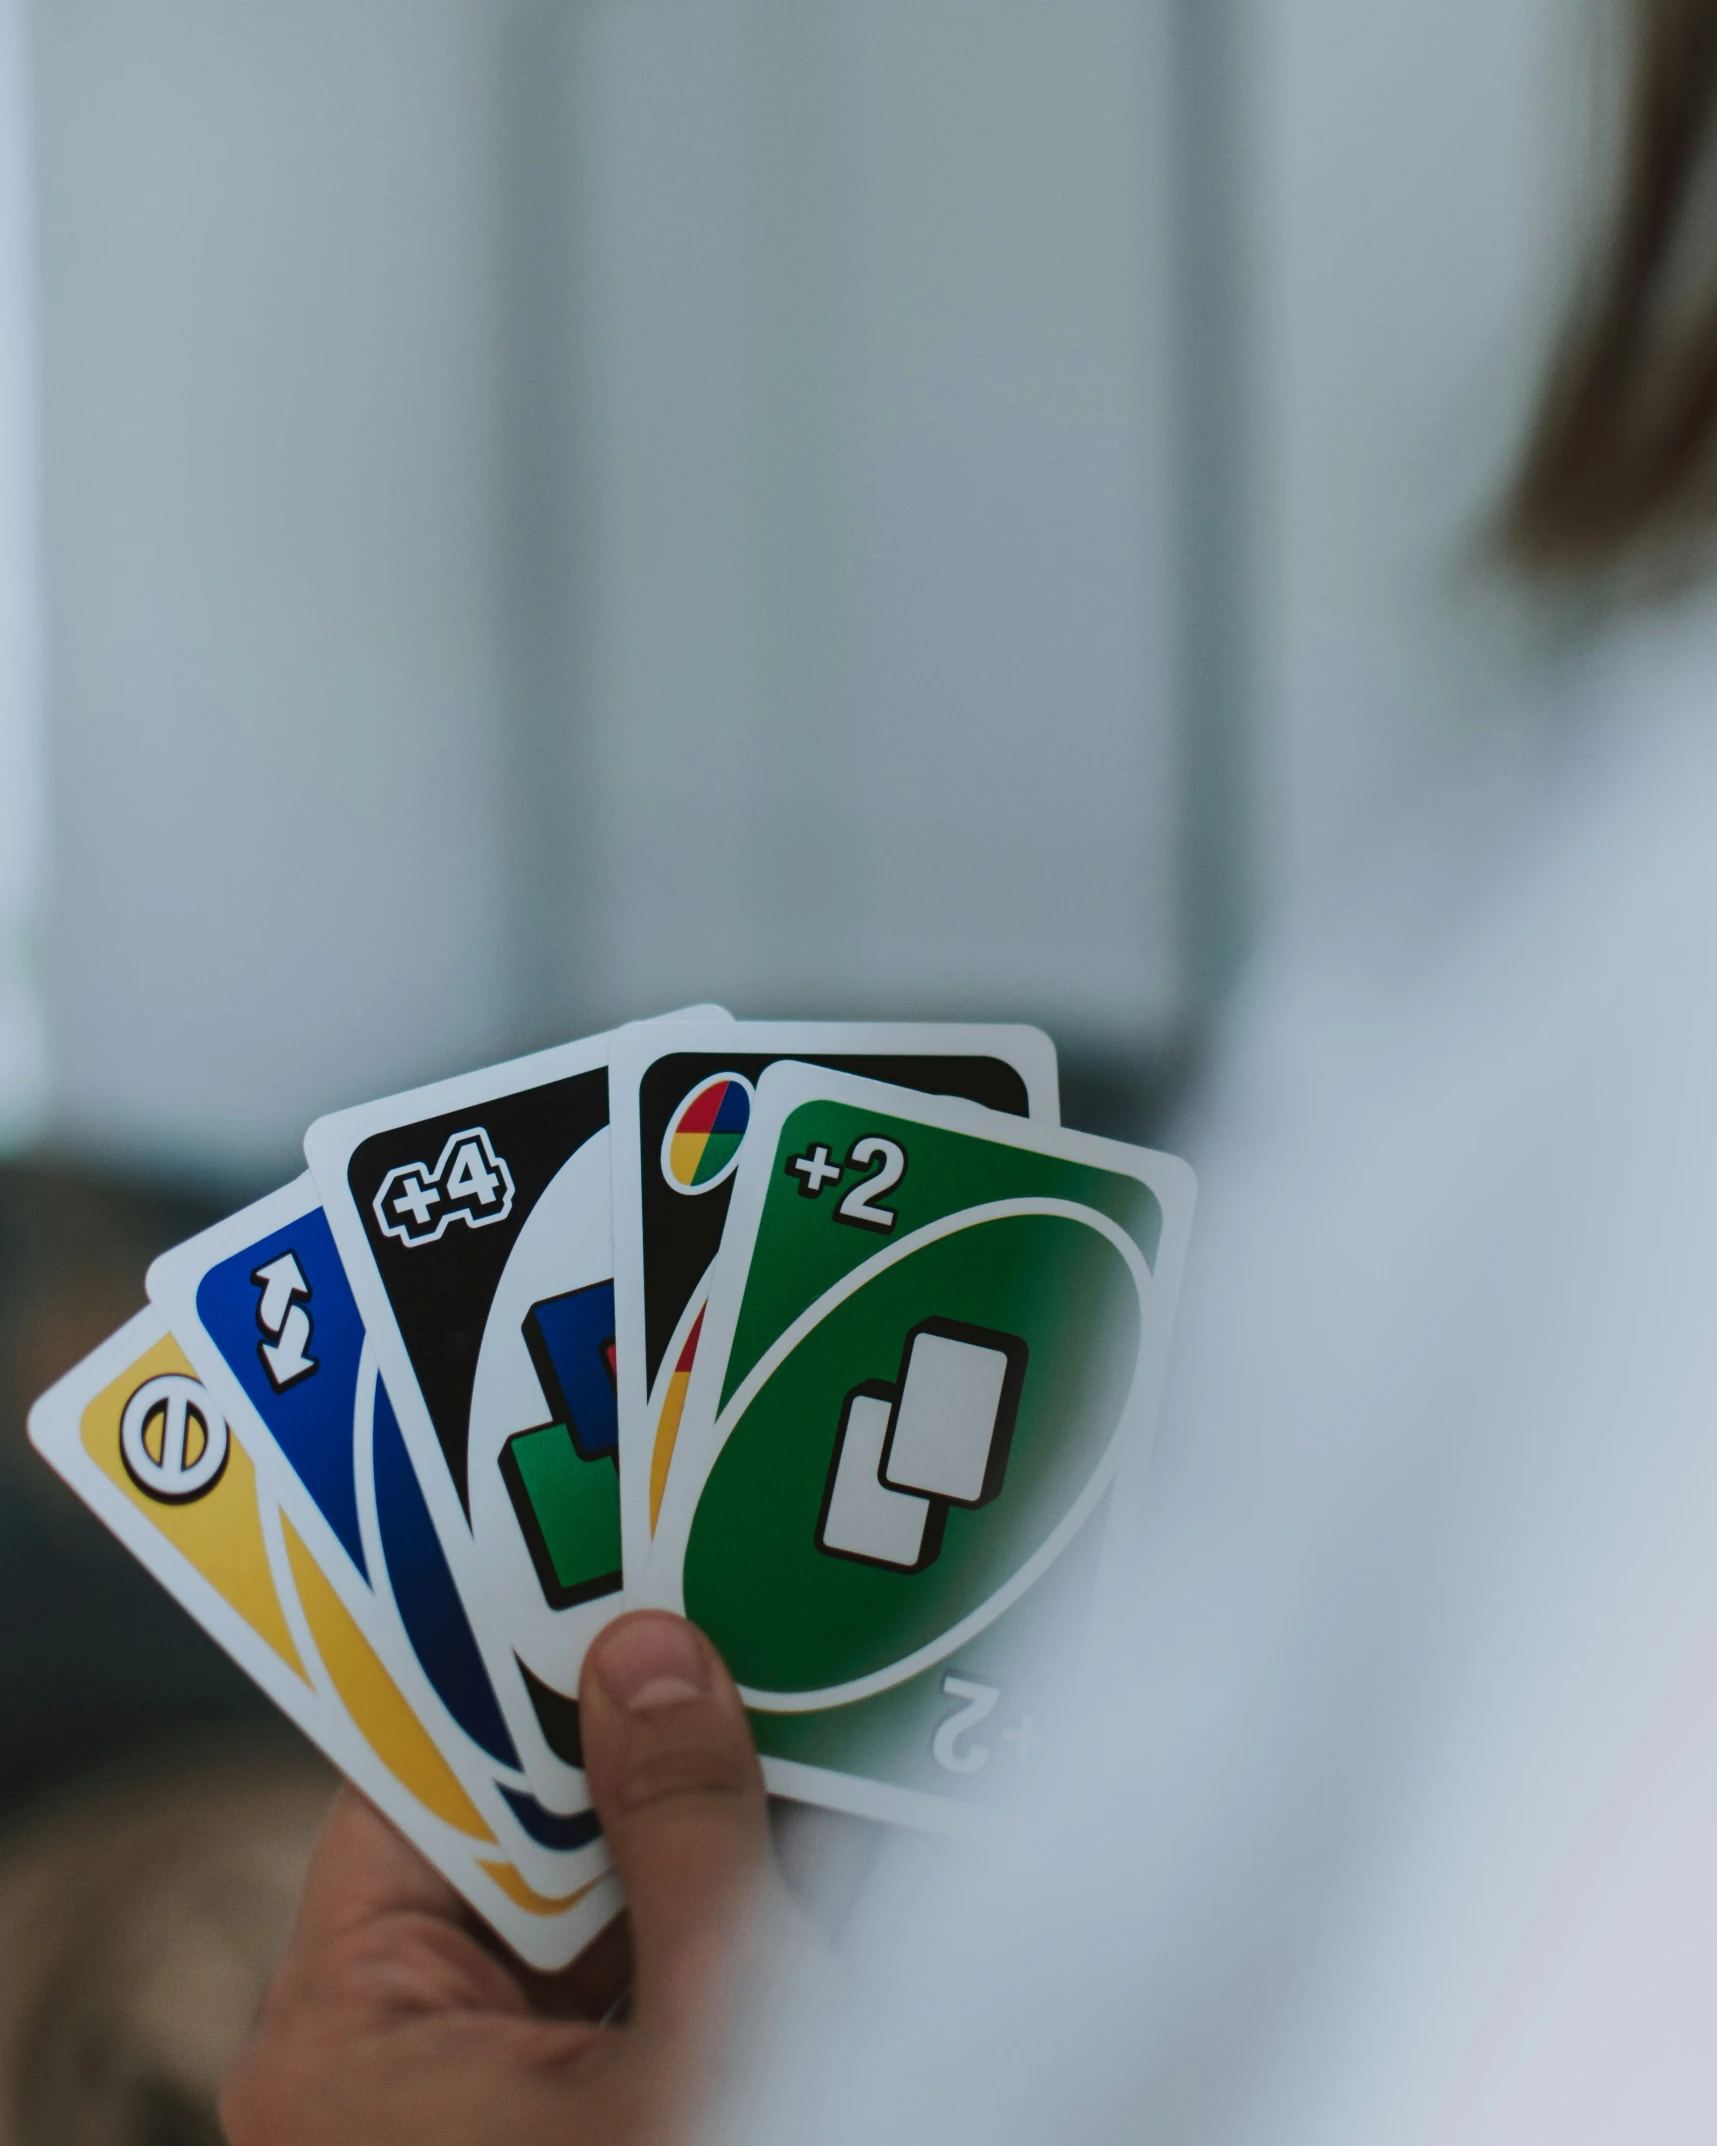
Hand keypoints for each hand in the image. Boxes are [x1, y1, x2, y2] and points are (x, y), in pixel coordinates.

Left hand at [221, 1612, 774, 2145]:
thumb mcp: (708, 2030)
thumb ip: (685, 1835)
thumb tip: (654, 1661)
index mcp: (340, 2042)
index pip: (414, 1778)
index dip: (510, 1667)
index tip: (588, 1568)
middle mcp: (371, 2065)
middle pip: (506, 1834)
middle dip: (624, 1756)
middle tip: (717, 1653)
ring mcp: (454, 2099)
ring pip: (572, 1905)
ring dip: (676, 1842)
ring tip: (772, 1756)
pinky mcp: (536, 2120)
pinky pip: (604, 1976)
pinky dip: (689, 1926)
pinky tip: (782, 1861)